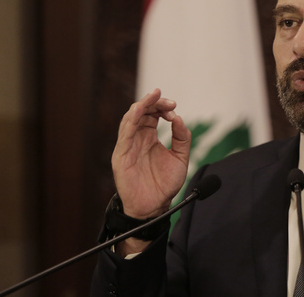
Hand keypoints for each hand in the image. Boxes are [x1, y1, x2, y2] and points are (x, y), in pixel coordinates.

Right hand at [111, 89, 190, 218]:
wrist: (155, 206)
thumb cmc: (165, 184)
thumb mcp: (180, 157)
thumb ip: (182, 138)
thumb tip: (179, 118)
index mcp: (149, 137)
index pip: (151, 114)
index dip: (162, 107)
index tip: (174, 108)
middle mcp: (137, 139)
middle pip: (141, 112)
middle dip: (154, 102)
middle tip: (169, 102)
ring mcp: (128, 146)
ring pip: (130, 118)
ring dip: (142, 105)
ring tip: (154, 96)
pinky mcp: (121, 155)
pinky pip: (124, 134)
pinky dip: (131, 119)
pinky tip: (139, 110)